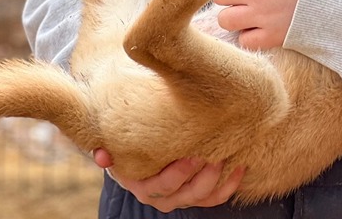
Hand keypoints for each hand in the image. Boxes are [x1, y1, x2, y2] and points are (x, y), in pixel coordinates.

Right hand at [93, 149, 244, 210]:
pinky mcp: (196, 195)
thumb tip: (100, 155)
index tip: (193, 153)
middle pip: (186, 192)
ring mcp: (180, 197)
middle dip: (202, 174)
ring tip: (228, 157)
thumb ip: (105, 149)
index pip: (162, 185)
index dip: (178, 172)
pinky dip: (229, 185)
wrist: (136, 152)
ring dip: (218, 180)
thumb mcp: (115, 145)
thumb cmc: (128, 143)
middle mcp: (162, 196)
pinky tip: (241, 166)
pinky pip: (215, 197)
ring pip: (203, 197)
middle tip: (214, 153)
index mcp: (142, 184)